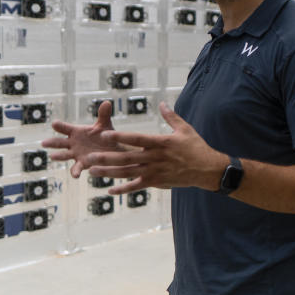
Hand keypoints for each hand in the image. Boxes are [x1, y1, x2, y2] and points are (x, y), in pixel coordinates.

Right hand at [41, 101, 122, 178]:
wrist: (113, 149)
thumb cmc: (105, 135)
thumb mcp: (105, 125)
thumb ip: (104, 115)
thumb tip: (107, 102)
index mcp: (76, 132)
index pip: (65, 128)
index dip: (60, 126)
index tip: (54, 124)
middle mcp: (73, 143)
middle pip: (60, 142)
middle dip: (52, 143)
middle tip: (44, 143)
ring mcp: (76, 154)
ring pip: (64, 155)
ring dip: (59, 156)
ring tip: (53, 156)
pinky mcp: (82, 163)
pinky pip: (76, 168)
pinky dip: (75, 171)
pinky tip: (76, 175)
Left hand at [80, 102, 227, 194]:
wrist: (207, 169)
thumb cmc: (197, 147)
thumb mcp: (185, 129)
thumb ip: (171, 117)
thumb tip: (162, 103)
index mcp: (160, 142)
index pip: (136, 139)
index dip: (119, 137)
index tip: (103, 135)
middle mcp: (155, 158)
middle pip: (126, 157)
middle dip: (106, 157)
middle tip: (88, 157)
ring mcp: (154, 171)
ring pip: (127, 172)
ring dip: (108, 173)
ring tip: (92, 171)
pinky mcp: (156, 182)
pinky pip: (137, 187)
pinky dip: (123, 190)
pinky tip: (110, 191)